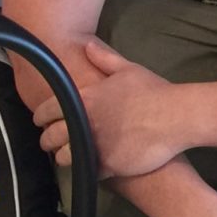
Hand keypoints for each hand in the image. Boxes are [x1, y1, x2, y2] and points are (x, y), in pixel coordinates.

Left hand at [33, 38, 181, 178]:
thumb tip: (86, 45)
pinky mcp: (107, 165)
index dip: (40, 117)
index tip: (41, 121)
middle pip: (50, 138)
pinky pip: (87, 172)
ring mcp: (93, 146)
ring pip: (64, 158)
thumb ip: (104, 58)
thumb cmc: (153, 91)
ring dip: (65, 158)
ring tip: (69, 157)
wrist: (175, 117)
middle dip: (48, 141)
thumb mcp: (128, 69)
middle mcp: (83, 123)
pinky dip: (87, 171)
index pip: (46, 111)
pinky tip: (91, 167)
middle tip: (51, 143)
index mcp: (83, 99)